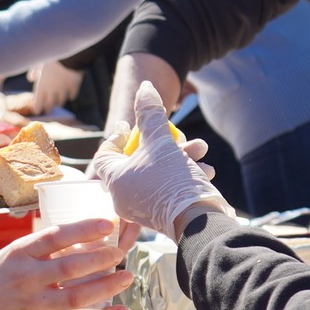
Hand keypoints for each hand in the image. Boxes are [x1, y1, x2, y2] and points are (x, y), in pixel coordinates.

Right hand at [0, 219, 131, 309]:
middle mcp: (27, 277)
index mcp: (20, 252)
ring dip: (106, 286)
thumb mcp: (11, 254)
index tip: (107, 223)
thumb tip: (81, 236)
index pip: (56, 236)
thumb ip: (41, 248)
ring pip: (77, 295)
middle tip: (121, 251)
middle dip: (101, 258)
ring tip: (126, 277)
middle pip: (71, 266)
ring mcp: (33, 303)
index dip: (84, 229)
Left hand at [30, 60, 82, 113]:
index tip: (37, 110)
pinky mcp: (74, 87)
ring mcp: (64, 90)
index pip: (38, 103)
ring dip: (58, 103)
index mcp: (42, 86)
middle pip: (49, 105)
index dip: (37, 108)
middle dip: (47, 108)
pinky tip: (70, 96)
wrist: (68, 56)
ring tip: (57, 103)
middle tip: (47, 110)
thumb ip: (33, 72)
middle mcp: (52, 91)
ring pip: (61, 102)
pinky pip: (72, 96)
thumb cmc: (50, 58)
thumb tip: (31, 78)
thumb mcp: (38, 62)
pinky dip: (70, 96)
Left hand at [90, 83, 230, 236]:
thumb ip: (150, 113)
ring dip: (182, 157)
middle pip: (138, 160)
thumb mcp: (160, 140)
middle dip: (165, 143)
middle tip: (180, 137)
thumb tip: (144, 87)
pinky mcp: (162, 214)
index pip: (105, 154)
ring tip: (201, 151)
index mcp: (115, 180)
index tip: (131, 125)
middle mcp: (125, 196)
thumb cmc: (172, 180)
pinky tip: (205, 171)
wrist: (200, 222)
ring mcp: (143, 208)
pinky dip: (184, 175)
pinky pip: (168, 188)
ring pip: (159, 172)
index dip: (117, 136)